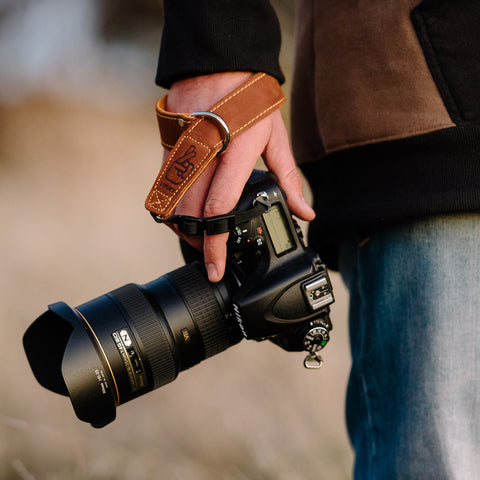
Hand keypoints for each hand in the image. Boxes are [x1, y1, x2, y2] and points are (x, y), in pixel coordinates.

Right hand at [163, 72, 314, 281]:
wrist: (218, 60)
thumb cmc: (252, 97)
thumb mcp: (276, 137)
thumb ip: (289, 178)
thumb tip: (306, 212)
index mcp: (236, 150)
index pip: (219, 208)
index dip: (216, 244)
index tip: (216, 268)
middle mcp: (204, 152)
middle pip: (189, 215)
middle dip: (199, 244)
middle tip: (212, 257)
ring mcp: (181, 149)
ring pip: (170, 205)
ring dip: (183, 230)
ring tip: (201, 239)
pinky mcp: (167, 146)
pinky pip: (163, 188)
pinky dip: (173, 209)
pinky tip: (187, 215)